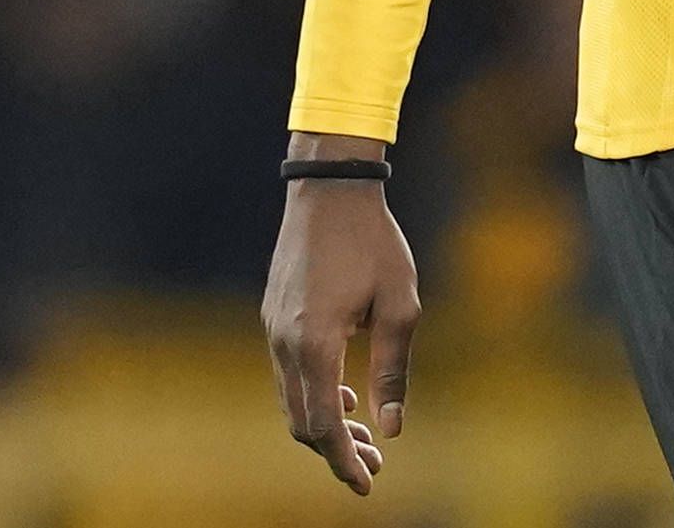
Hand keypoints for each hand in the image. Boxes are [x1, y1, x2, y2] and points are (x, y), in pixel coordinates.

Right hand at [262, 132, 421, 494]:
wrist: (329, 188)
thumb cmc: (373, 242)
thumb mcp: (400, 304)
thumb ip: (395, 368)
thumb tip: (392, 427)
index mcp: (316, 344)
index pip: (324, 425)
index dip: (344, 463)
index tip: (367, 484)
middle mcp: (285, 343)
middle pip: (303, 422)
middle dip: (336, 452)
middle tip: (372, 467)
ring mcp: (273, 330)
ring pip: (292, 400)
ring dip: (324, 425)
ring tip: (363, 438)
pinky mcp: (273, 317)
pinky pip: (287, 375)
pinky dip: (313, 396)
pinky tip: (346, 397)